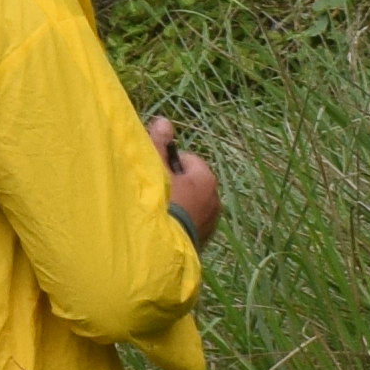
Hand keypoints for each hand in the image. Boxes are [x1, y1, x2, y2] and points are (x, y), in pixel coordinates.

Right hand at [147, 114, 224, 244]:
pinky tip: (164, 227)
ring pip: (192, 205)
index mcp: (206, 179)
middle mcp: (215, 200)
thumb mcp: (156, 170)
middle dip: (176, 185)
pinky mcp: (203, 241)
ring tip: (159, 213)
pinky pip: (190, 223)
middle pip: (191, 183)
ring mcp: (210, 223)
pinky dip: (180, 222)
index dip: (170, 163)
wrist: (162, 249)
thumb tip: (163, 121)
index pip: (189, 160)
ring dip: (179, 205)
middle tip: (155, 193)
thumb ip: (159, 145)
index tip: (156, 172)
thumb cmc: (160, 203)